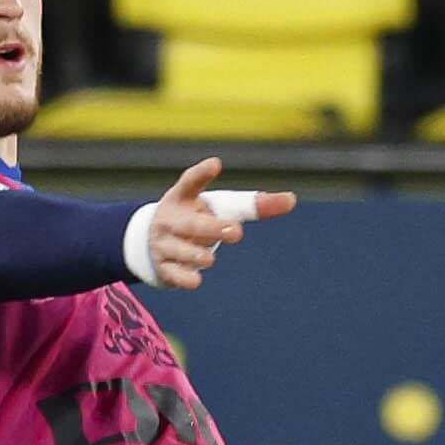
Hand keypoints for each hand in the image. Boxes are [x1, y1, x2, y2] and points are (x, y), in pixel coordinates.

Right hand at [145, 157, 296, 290]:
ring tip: (210, 260)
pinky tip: (196, 280)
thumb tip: (292, 199)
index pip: (190, 182)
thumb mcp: (219, 209)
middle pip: (190, 224)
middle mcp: (170, 219)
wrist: (152, 243)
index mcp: (183, 198)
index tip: (216, 164)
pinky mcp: (163, 267)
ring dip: (196, 254)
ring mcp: (164, 244)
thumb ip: (254, 206)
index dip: (201, 173)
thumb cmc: (196, 220)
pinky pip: (174, 273)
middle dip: (212, 227)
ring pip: (180, 250)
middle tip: (236, 231)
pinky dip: (184, 278)